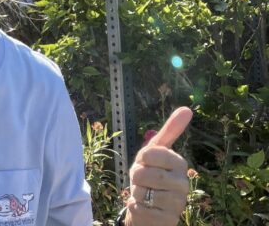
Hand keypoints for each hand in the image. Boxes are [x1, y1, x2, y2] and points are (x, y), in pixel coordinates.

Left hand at [125, 107, 192, 225]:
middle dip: (136, 177)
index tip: (144, 162)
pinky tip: (143, 207)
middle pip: (145, 174)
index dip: (141, 159)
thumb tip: (187, 109)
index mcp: (179, 163)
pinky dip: (136, 208)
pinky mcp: (169, 221)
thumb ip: (170, 131)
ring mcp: (177, 204)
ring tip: (144, 194)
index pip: (150, 153)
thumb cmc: (149, 175)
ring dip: (136, 193)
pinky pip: (142, 210)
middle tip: (141, 181)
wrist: (147, 207)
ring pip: (143, 193)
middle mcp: (183, 184)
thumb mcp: (154, 151)